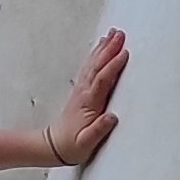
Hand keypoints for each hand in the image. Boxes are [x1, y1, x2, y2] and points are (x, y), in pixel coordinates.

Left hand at [46, 28, 128, 172]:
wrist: (54, 145)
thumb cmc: (72, 146)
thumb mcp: (86, 143)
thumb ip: (99, 130)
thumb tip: (112, 117)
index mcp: (89, 103)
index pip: (103, 80)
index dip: (113, 66)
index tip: (124, 53)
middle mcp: (84, 92)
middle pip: (98, 66)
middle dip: (109, 49)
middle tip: (120, 34)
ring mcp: (82, 90)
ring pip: (93, 64)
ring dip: (104, 48)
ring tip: (113, 34)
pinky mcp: (82, 90)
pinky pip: (90, 68)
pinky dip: (96, 55)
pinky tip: (101, 47)